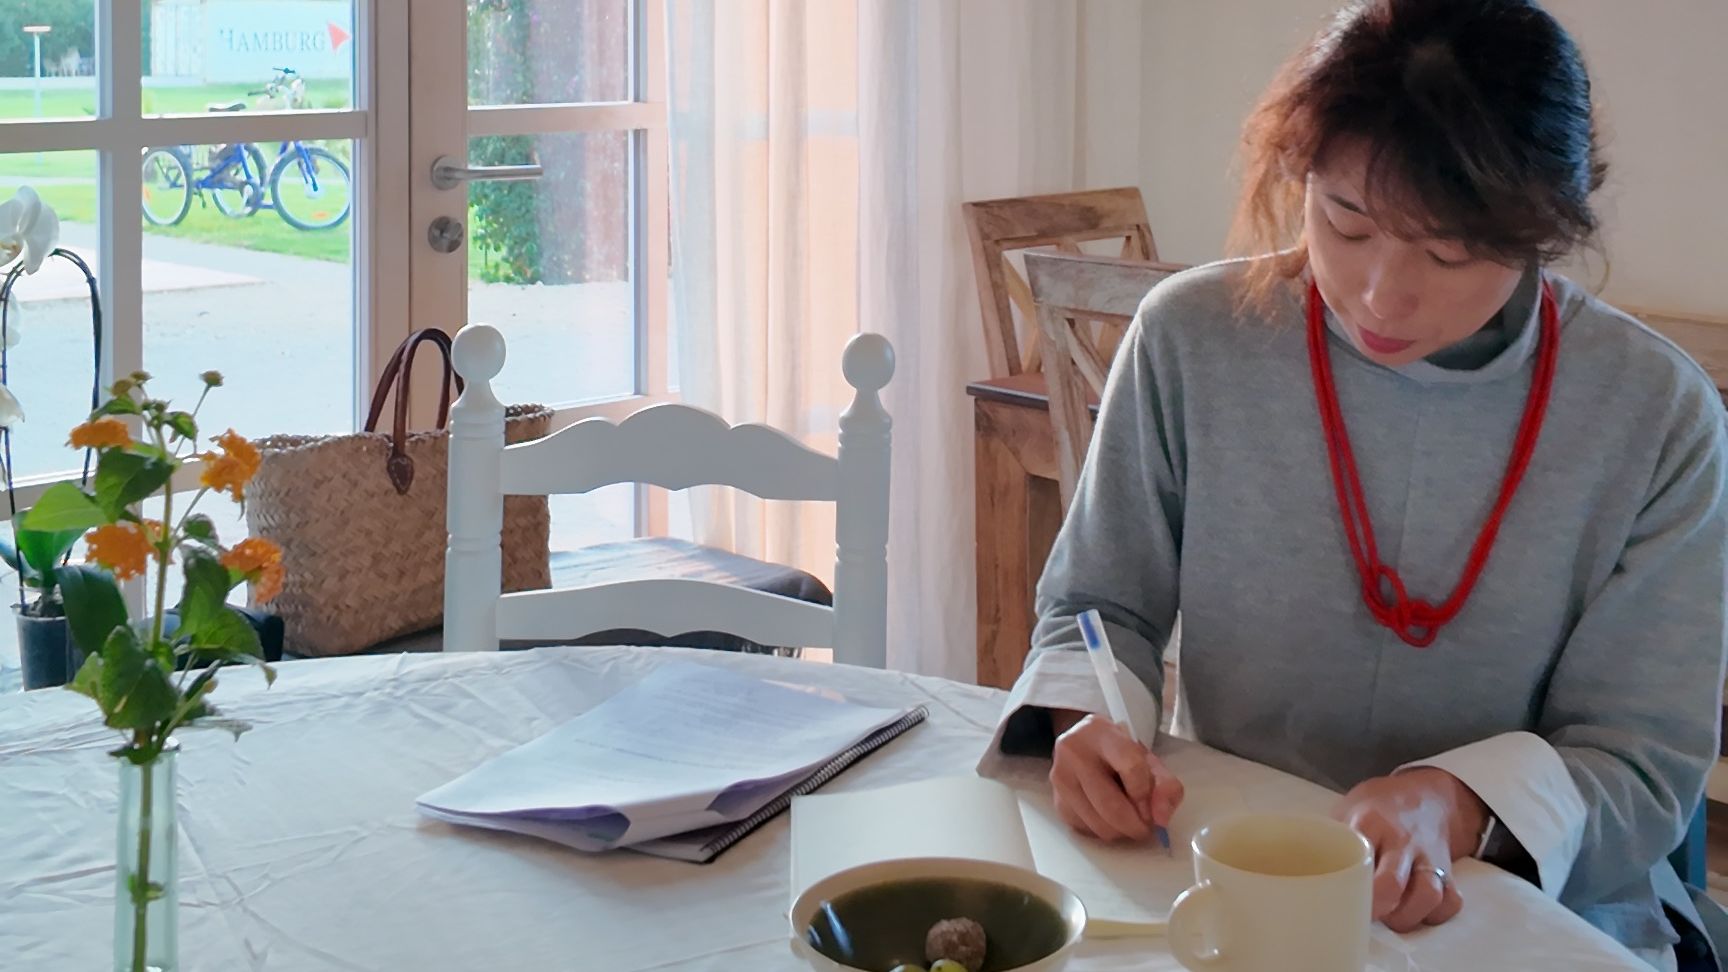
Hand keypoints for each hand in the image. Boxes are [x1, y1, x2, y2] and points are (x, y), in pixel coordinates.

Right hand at [1049, 710, 1183, 842]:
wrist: (1085, 745)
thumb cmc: (1118, 753)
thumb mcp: (1147, 759)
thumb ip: (1165, 785)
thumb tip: (1162, 818)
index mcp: (1100, 733)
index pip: (1131, 767)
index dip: (1147, 795)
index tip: (1153, 806)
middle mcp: (1073, 751)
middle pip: (1111, 805)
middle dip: (1135, 825)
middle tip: (1146, 826)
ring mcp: (1060, 777)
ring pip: (1098, 823)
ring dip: (1121, 832)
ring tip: (1129, 822)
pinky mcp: (1056, 800)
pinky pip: (1085, 830)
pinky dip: (1103, 831)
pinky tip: (1109, 818)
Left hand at [1333, 767, 1487, 932]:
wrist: (1427, 797)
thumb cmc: (1376, 810)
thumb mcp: (1347, 811)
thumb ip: (1331, 840)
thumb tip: (1304, 874)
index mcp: (1370, 821)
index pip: (1359, 853)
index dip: (1346, 883)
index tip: (1333, 898)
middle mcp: (1402, 840)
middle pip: (1392, 883)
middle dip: (1374, 908)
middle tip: (1360, 915)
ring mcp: (1428, 857)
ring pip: (1428, 895)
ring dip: (1406, 916)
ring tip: (1389, 917)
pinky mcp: (1448, 872)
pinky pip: (1450, 902)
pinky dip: (1434, 915)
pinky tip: (1415, 912)